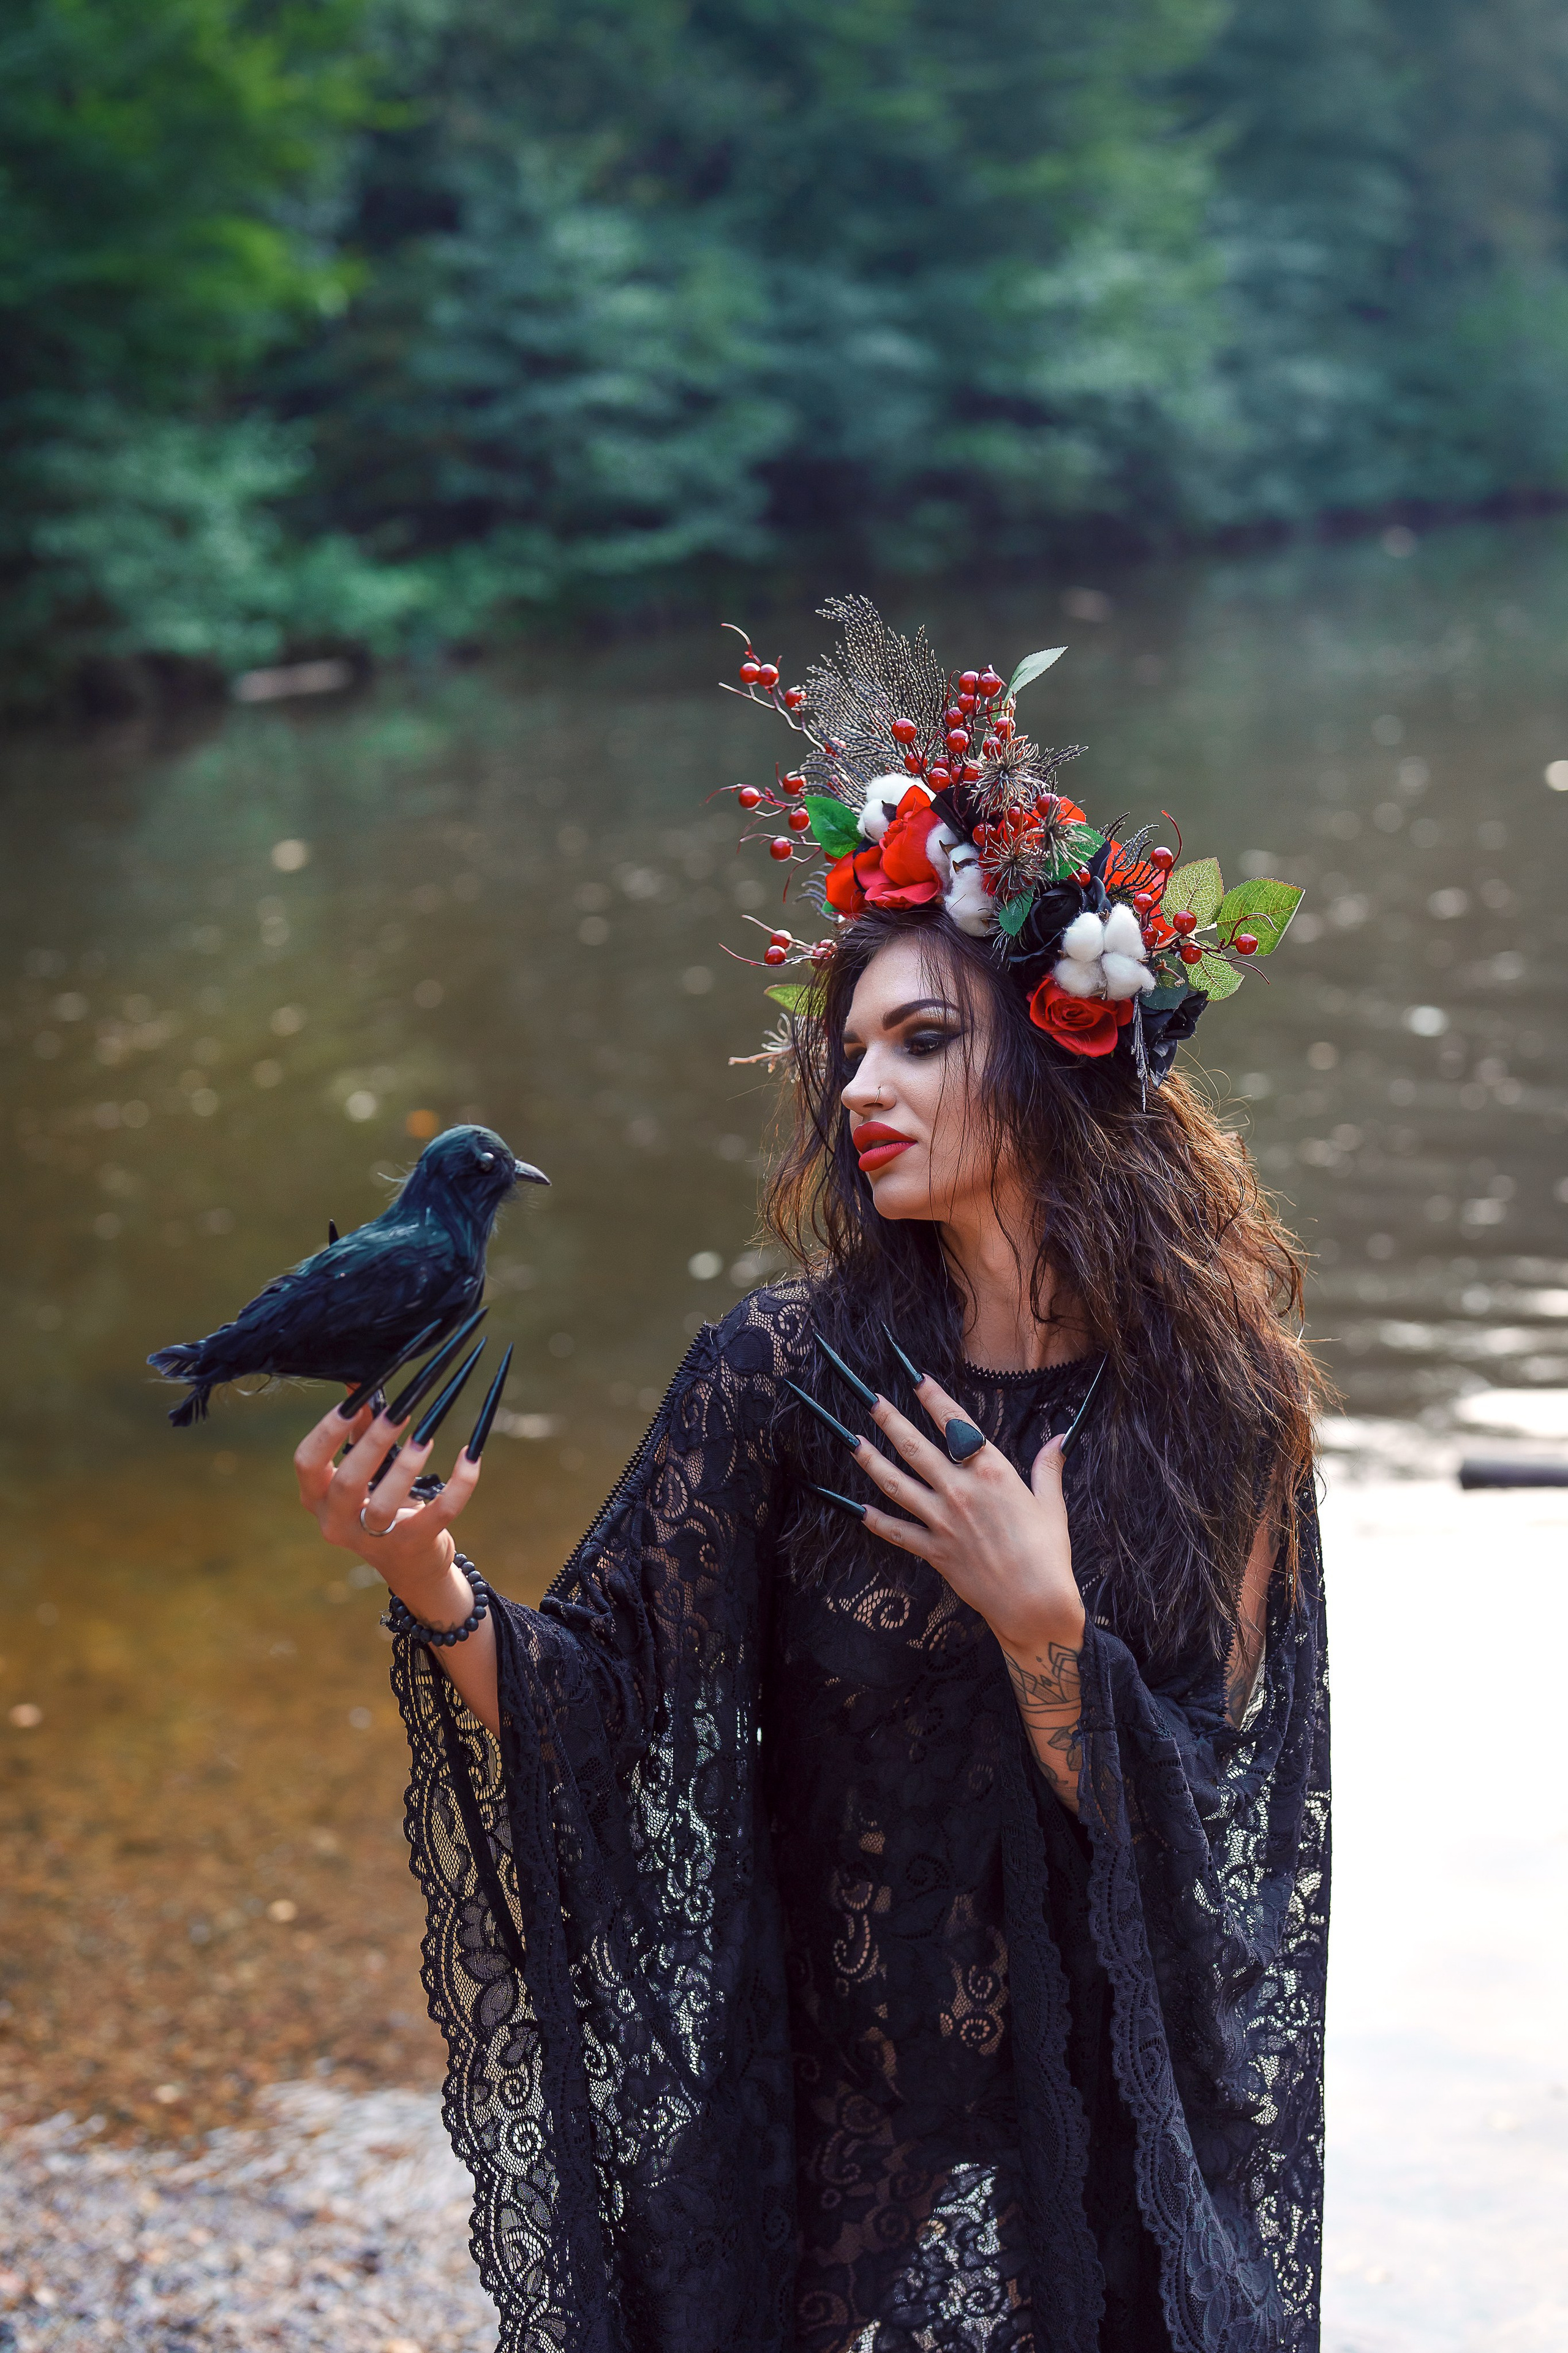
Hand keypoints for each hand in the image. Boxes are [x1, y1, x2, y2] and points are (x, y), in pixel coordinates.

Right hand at [293, 1396, 481, 1617]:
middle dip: (374, 1443)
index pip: (307, 1462)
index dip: (327, 1431)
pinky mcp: (413, 1546)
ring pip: (384, 1505)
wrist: (410, 1565)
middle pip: (347, 1482)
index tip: (352, 1402)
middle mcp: (337, 1523)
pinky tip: (470, 1458)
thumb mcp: (364, 1470)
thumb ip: (359, 1429)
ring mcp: (373, 1541)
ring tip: (427, 1436)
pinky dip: (458, 1485)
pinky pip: (438, 1514)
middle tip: (400, 1411)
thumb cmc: (379, 1503)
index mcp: (317, 1498)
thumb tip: (359, 1382)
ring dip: (407, 1467)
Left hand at [852, 1374, 1084, 1656]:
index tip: (916, 1378)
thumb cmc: (1047, 1553)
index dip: (933, 1398)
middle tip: (870, 1399)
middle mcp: (960, 1490)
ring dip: (870, 1460)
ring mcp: (942, 1520)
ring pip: (896, 1483)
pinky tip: (856, 1508)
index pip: (956, 1424)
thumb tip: (1059, 1437)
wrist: (1034, 1602)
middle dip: (890, 1419)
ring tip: (852, 1441)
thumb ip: (1047, 1467)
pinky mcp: (933, 1550)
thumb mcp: (1051, 1504)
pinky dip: (875, 1520)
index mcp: (991, 1472)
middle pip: (915, 1447)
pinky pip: (896, 1532)